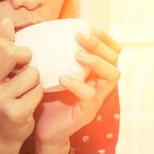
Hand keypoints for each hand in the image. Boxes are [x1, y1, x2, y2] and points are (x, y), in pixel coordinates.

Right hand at [0, 18, 43, 146]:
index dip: (19, 49)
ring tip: (27, 90)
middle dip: (27, 58)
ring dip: (35, 81)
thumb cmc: (6, 97)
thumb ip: (2, 45)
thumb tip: (6, 21)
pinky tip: (29, 102)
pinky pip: (38, 92)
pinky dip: (38, 95)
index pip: (3, 44)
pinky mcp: (14, 112)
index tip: (21, 60)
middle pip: (12, 53)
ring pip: (32, 74)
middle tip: (28, 68)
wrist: (4, 131)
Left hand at [34, 29, 120, 145]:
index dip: (105, 38)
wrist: (42, 126)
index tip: (89, 26)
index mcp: (95, 71)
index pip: (112, 51)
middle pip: (114, 60)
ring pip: (112, 76)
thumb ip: (53, 54)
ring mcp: (97, 97)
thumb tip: (40, 29)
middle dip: (99, 45)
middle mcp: (100, 83)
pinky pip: (91, 95)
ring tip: (77, 54)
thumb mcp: (51, 70)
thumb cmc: (47, 95)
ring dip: (96, 61)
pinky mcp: (89, 111)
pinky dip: (78, 84)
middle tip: (80, 36)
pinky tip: (62, 78)